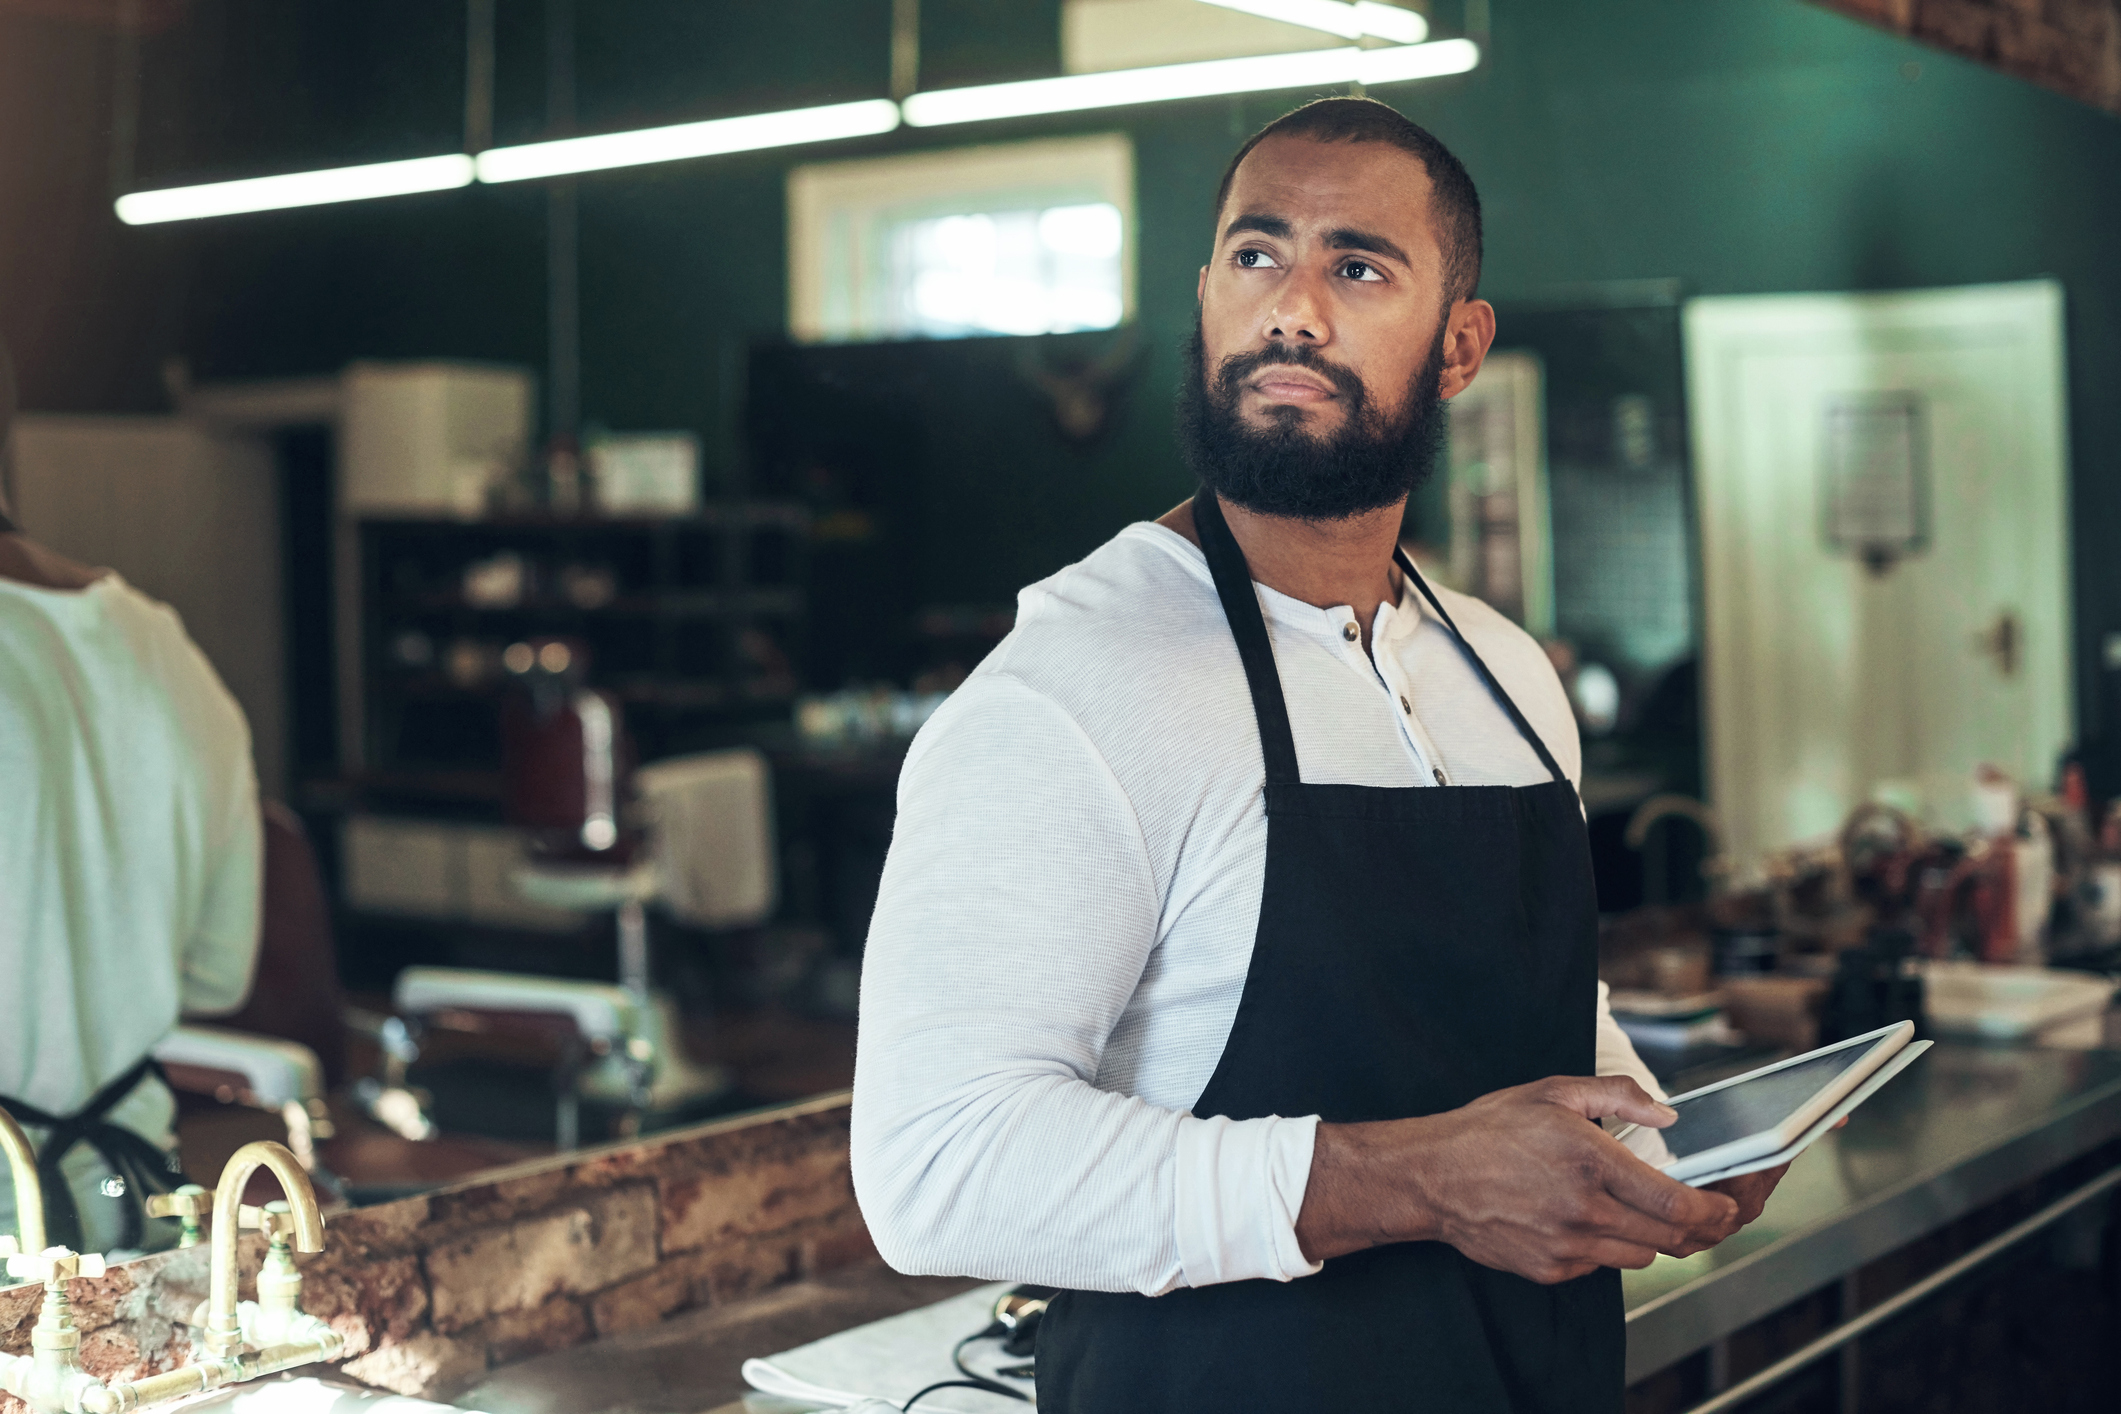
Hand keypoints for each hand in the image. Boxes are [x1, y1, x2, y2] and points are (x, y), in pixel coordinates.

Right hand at [1296, 1075, 1738, 1284]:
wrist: (1430, 1176)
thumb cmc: (1489, 1129)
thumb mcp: (1553, 1092)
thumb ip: (1618, 1095)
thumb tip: (1669, 1110)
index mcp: (1591, 1162)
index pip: (1678, 1203)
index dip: (1717, 1209)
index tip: (1730, 1202)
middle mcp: (1584, 1211)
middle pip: (1673, 1239)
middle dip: (1703, 1227)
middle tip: (1710, 1211)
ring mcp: (1567, 1246)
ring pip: (1644, 1257)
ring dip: (1656, 1237)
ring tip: (1641, 1209)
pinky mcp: (1551, 1269)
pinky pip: (1603, 1266)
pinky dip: (1610, 1247)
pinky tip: (1589, 1218)